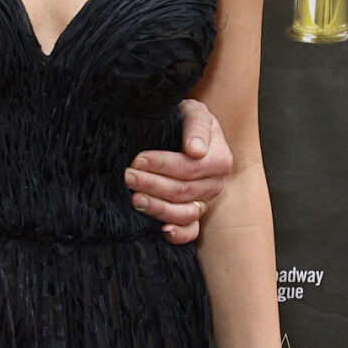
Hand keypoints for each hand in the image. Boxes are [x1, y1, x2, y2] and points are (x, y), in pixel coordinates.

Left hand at [124, 98, 232, 244]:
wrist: (183, 131)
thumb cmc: (185, 120)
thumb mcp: (193, 112)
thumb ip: (196, 126)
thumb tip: (195, 150)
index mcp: (220, 159)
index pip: (190, 167)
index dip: (163, 165)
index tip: (138, 159)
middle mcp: (215, 184)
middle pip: (183, 190)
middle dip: (153, 184)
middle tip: (128, 176)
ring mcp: (205, 202)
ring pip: (184, 213)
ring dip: (158, 208)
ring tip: (135, 199)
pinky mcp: (194, 214)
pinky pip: (191, 231)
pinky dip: (179, 235)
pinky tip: (162, 232)